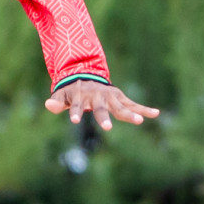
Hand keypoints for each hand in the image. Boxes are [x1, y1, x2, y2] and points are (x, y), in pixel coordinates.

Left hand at [44, 79, 158, 130]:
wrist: (85, 75)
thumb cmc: (71, 91)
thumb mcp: (61, 95)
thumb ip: (56, 102)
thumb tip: (48, 105)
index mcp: (81, 96)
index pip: (77, 106)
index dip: (75, 113)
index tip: (75, 121)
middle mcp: (97, 96)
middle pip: (101, 108)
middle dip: (104, 117)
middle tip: (108, 128)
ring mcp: (110, 97)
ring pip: (120, 106)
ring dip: (130, 114)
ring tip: (139, 121)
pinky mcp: (119, 97)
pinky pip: (133, 104)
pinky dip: (144, 109)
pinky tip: (156, 114)